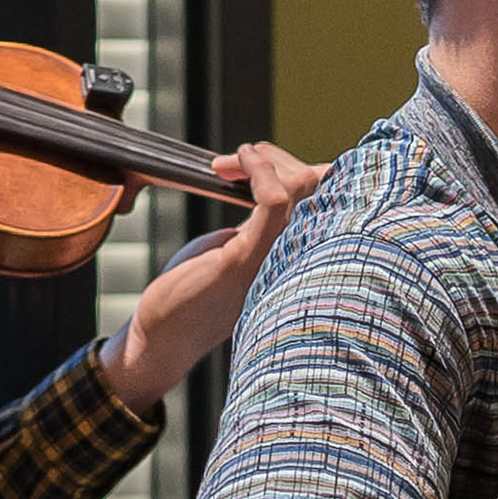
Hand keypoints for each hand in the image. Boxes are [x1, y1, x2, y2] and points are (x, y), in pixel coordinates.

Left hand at [104, 142, 326, 411]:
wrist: (165, 337)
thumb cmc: (195, 294)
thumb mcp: (237, 248)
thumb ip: (261, 225)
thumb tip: (277, 188)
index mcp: (297, 255)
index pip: (331, 202)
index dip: (304, 170)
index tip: (258, 161)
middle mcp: (296, 258)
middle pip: (320, 188)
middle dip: (278, 160)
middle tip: (236, 162)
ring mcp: (276, 260)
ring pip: (301, 188)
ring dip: (265, 161)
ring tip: (233, 162)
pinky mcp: (247, 260)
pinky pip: (274, 203)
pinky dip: (260, 172)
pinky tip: (239, 163)